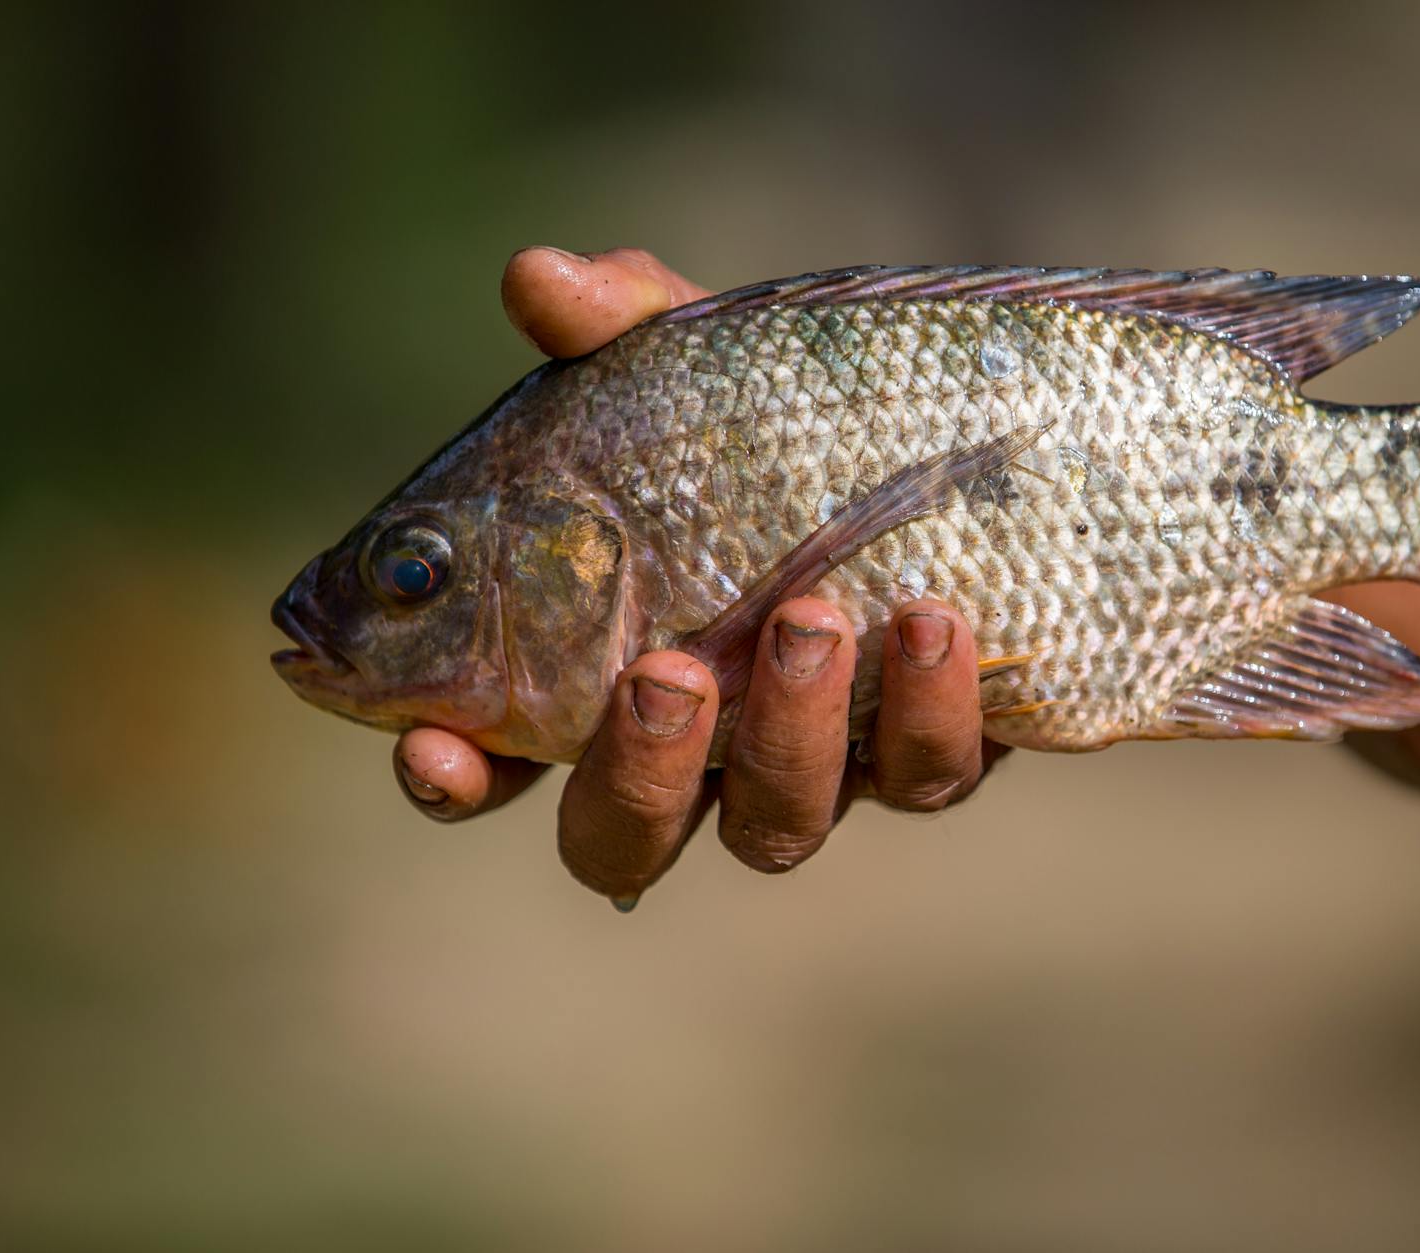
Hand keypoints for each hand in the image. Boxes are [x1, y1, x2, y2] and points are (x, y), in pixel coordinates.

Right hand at [391, 248, 999, 907]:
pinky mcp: (936, 743)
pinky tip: (933, 619)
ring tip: (809, 614)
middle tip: (660, 675)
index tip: (437, 744)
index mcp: (599, 668)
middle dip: (634, 777)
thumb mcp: (706, 365)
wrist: (982, 429)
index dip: (453, 776)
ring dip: (786, 732)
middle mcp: (700, 746)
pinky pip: (928, 770)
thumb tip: (537, 277)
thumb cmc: (795, 411)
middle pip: (623, 836)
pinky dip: (927, 706)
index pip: (498, 762)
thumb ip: (619, 329)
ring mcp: (819, 759)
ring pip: (779, 823)